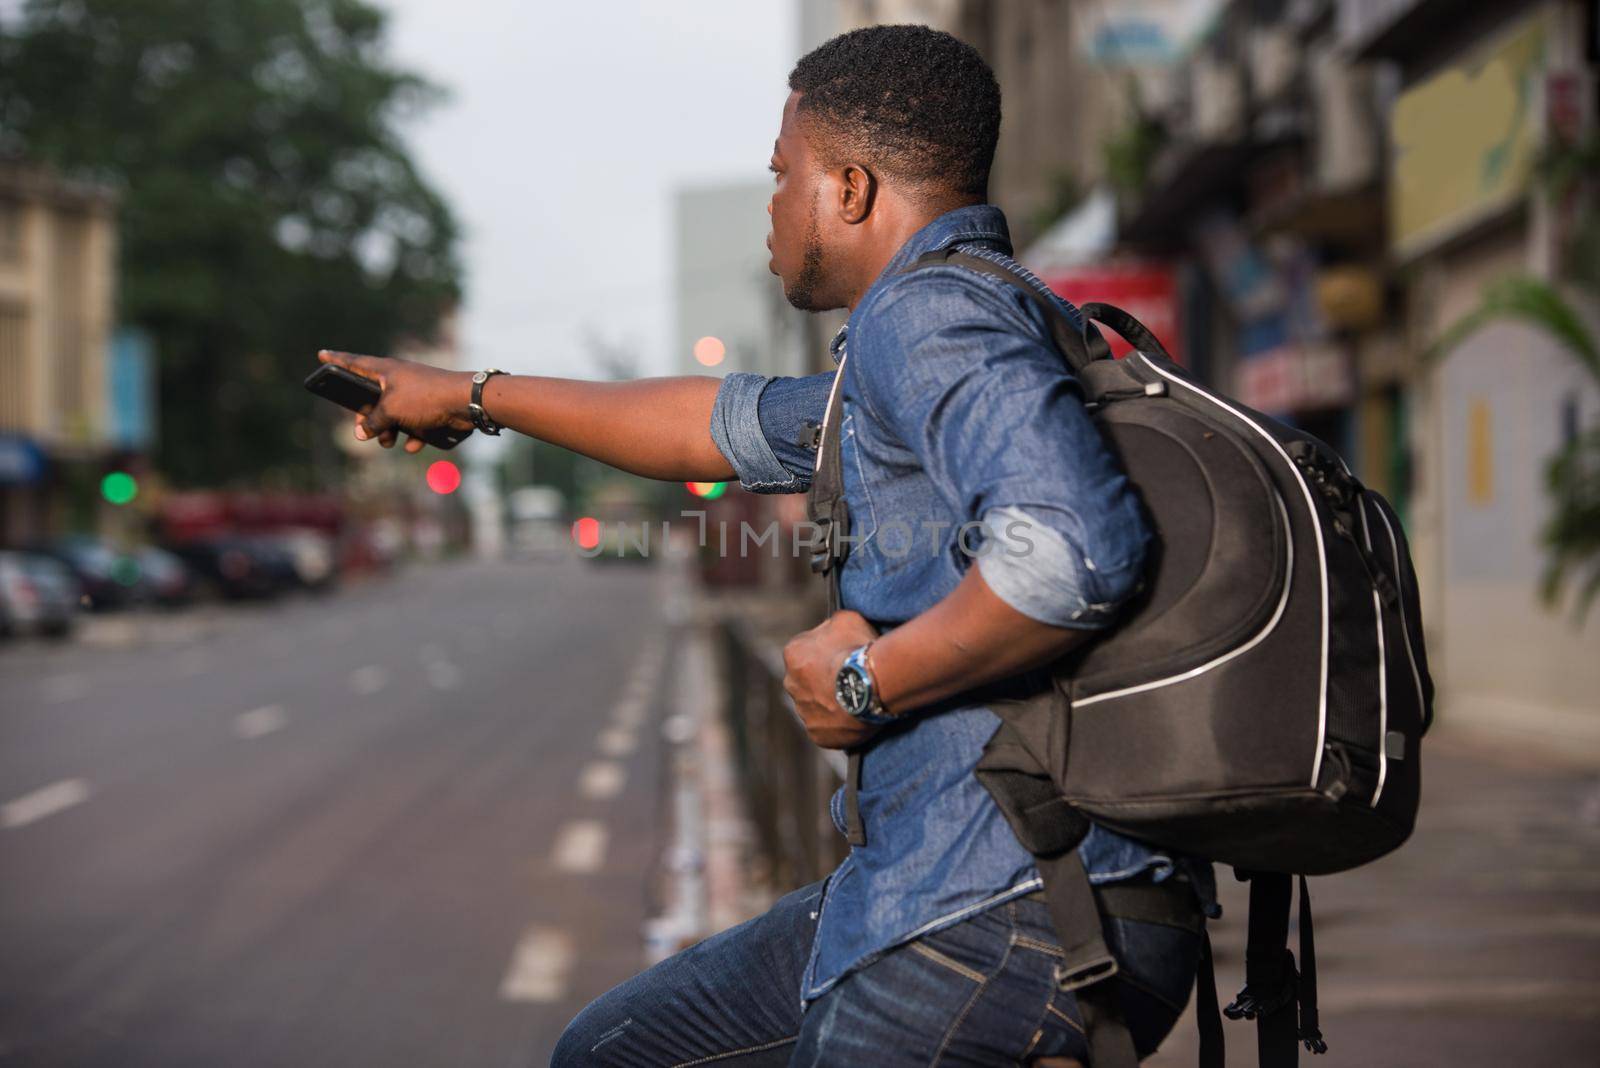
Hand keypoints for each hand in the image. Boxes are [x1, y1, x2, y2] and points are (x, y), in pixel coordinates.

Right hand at [317, 349, 475, 452]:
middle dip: (367, 417)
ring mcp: (415, 393)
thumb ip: (373, 422)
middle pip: (372, 398)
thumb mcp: (391, 410)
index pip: (354, 362)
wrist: (466, 402)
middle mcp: (399, 379)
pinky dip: (413, 436)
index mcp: (386, 370)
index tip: (321, 354)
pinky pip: (414, 424)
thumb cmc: (425, 398)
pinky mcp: (430, 408)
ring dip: (389, 431)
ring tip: (389, 442)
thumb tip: (361, 433)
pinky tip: (413, 445)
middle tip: (364, 430)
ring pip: (393, 414)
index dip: (336, 359)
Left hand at [782, 609, 880, 749]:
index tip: (842, 656)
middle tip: (849, 679)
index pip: (804, 651)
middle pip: (806, 681)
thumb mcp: (845, 620)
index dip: (825, 653)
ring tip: (855, 700)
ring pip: (816, 706)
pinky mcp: (817, 734)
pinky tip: (854, 717)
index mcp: (793, 654)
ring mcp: (803, 712)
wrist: (872, 685)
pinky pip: (826, 728)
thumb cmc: (858, 649)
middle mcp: (791, 684)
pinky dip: (837, 724)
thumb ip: (831, 624)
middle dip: (823, 680)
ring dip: (830, 703)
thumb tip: (830, 629)